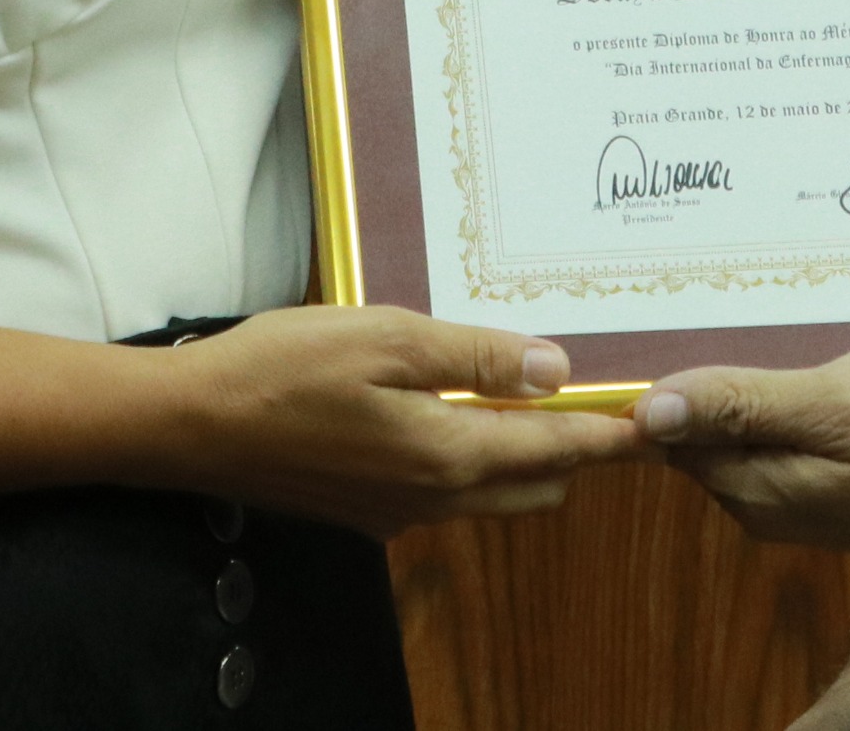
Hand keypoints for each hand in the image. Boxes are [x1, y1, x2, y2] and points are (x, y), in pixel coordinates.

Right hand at [161, 306, 644, 535]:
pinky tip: (459, 416)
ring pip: (491, 493)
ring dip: (527, 456)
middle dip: (580, 450)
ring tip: (543, 403)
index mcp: (447, 455)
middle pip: (535, 482)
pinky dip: (474, 461)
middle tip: (608, 405)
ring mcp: (396, 512)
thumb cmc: (285, 368)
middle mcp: (432, 499)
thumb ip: (476, 355)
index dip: (611, 435)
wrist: (192, 424)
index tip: (658, 423)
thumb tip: (555, 369)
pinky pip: (445, 495)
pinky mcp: (364, 510)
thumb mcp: (389, 337)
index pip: (557, 449)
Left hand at [637, 342, 849, 552]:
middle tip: (721, 309)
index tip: (651, 330)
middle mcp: (770, 506)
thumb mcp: (840, 403)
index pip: (667, 437)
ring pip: (746, 429)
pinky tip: (813, 361)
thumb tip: (648, 413)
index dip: (658, 385)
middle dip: (706, 379)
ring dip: (750, 383)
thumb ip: (743, 406)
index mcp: (758, 490)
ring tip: (774, 327)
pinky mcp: (838, 485)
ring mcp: (806, 500)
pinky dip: (785, 396)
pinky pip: (785, 433)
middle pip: (703, 433)